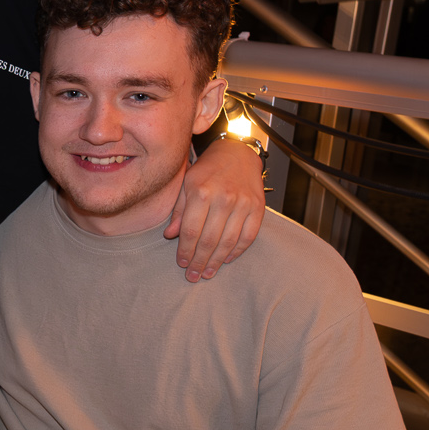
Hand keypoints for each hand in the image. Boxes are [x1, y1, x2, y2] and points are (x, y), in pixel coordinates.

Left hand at [165, 137, 265, 280]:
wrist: (237, 153)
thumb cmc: (206, 170)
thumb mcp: (186, 185)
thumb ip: (178, 211)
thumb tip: (170, 235)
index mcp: (201, 192)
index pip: (191, 231)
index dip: (185, 250)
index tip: (181, 263)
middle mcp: (223, 198)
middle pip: (209, 240)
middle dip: (199, 261)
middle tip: (193, 276)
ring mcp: (243, 203)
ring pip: (229, 241)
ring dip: (217, 261)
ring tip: (208, 273)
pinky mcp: (258, 207)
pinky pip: (249, 235)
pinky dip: (238, 250)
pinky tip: (227, 259)